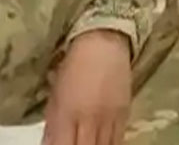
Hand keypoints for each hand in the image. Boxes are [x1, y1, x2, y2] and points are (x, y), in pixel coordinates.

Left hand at [42, 30, 131, 144]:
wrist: (104, 43)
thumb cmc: (73, 67)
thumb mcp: (55, 97)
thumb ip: (53, 126)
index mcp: (66, 115)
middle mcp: (89, 120)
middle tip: (76, 144)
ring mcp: (109, 118)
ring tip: (89, 144)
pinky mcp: (125, 113)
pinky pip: (118, 139)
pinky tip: (103, 144)